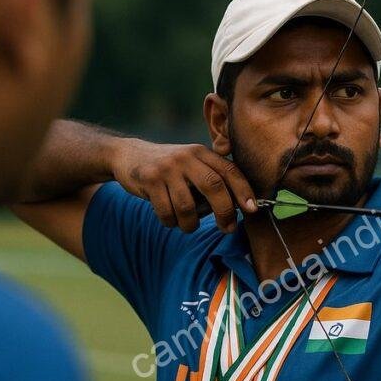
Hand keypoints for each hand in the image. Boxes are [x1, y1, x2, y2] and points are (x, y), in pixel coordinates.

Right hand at [110, 139, 256, 232]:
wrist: (128, 155)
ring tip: (188, 224)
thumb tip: (240, 207)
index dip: (244, 190)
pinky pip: (167, 212)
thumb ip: (213, 178)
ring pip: (188, 206)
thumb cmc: (169, 168)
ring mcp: (167, 168)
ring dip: (191, 224)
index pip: (230, 171)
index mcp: (202, 153)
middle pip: (214, 186)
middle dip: (224, 212)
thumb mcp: (191, 164)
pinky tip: (169, 218)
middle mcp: (187, 157)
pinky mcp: (149, 180)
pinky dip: (171, 222)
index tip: (253, 209)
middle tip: (227, 228)